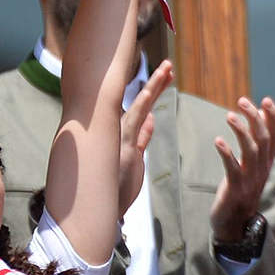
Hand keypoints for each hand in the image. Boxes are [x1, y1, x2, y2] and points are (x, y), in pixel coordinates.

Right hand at [119, 61, 173, 213]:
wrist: (104, 208)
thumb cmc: (119, 185)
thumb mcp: (136, 158)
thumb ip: (143, 138)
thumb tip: (152, 119)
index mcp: (126, 134)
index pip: (144, 107)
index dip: (155, 91)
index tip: (166, 76)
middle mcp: (121, 131)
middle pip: (143, 102)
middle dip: (156, 83)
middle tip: (169, 65)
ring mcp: (122, 137)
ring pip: (141, 105)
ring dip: (154, 86)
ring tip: (167, 69)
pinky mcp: (124, 145)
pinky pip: (136, 119)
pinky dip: (143, 103)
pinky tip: (152, 89)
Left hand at [210, 96, 274, 241]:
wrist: (235, 224)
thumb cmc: (240, 189)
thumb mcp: (250, 165)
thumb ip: (255, 142)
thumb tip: (258, 114)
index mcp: (266, 162)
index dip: (273, 117)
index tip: (265, 100)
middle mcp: (261, 169)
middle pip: (264, 139)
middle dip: (254, 118)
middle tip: (241, 101)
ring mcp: (249, 180)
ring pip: (251, 151)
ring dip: (242, 131)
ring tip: (230, 115)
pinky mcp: (235, 189)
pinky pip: (233, 169)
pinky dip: (227, 153)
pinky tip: (218, 141)